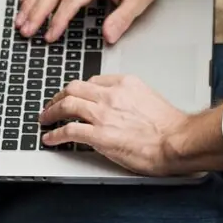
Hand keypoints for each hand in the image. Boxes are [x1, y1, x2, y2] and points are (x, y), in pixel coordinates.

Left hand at [37, 74, 189, 175]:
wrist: (177, 141)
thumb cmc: (170, 126)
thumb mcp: (148, 98)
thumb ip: (129, 97)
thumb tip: (118, 107)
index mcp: (124, 84)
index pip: (92, 81)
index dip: (78, 90)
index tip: (72, 96)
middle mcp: (111, 95)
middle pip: (74, 89)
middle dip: (58, 97)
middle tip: (51, 105)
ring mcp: (104, 114)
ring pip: (67, 105)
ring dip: (52, 112)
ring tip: (45, 119)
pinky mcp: (100, 135)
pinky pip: (69, 131)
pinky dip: (55, 135)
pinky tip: (51, 138)